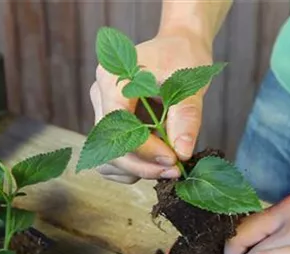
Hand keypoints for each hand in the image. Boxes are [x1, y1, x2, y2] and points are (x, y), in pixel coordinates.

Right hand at [90, 29, 212, 183]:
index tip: (174, 159)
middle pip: (108, 146)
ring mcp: (102, 111)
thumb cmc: (182, 57)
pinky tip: (155, 164)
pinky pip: (111, 157)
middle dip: (141, 165)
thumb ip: (186, 117)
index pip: (118, 125)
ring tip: (166, 168)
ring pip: (107, 156)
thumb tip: (182, 153)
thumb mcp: (189, 83)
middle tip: (174, 170)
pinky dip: (132, 168)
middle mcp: (100, 95)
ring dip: (135, 170)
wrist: (177, 46)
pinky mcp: (110, 125)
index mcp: (113, 79)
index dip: (144, 149)